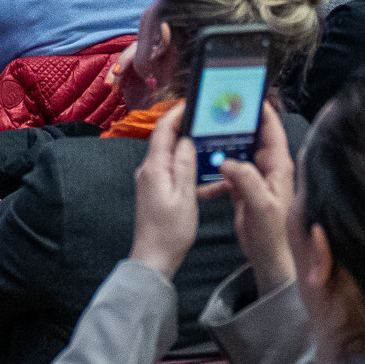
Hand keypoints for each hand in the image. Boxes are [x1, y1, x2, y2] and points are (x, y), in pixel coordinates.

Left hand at [128, 98, 202, 274]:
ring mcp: (152, 182)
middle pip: (167, 141)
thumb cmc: (170, 231)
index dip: (177, 114)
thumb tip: (186, 140)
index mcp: (154, 168)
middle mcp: (150, 171)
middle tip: (210, 123)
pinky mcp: (157, 193)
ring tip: (215, 148)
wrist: (154, 259)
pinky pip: (175, 175)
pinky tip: (211, 180)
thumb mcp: (184, 196)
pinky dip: (191, 174)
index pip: (163, 130)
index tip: (193, 104)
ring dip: (193, 154)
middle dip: (188, 130)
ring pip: (174, 158)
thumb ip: (185, 165)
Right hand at [219, 101, 297, 296]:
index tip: (246, 93)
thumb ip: (245, 179)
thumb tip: (226, 161)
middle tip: (218, 109)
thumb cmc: (273, 233)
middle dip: (237, 123)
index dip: (261, 110)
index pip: (271, 130)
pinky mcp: (243, 189)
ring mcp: (255, 178)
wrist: (269, 258)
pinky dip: (217, 167)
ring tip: (206, 131)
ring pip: (239, 152)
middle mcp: (268, 168)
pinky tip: (204, 166)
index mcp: (278, 166)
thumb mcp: (260, 204)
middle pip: (253, 136)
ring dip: (224, 144)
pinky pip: (229, 170)